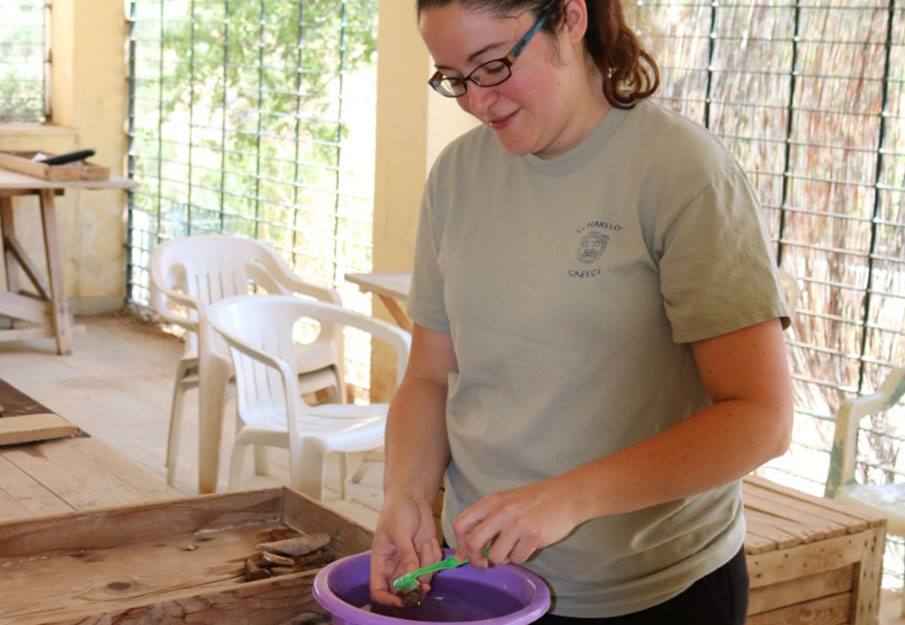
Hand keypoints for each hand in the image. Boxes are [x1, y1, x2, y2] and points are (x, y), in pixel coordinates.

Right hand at [369, 492, 442, 606]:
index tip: (402, 599)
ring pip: (423, 579)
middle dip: (416, 587)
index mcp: (381, 562)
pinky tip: (429, 540)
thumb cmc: (397, 510)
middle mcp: (396, 567)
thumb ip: (405, 553)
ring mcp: (412, 562)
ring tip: (426, 543)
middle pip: (404, 590)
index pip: (379, 590)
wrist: (413, 497)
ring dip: (428, 564)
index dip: (388, 600)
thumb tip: (412, 574)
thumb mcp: (399, 530)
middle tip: (425, 582)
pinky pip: (434, 566)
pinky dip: (435, 555)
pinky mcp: (426, 556)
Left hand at [452, 477, 581, 566]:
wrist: (566, 495)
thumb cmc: (534, 499)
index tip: (466, 553)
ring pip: (496, 556)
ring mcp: (518, 523)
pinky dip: (520, 557)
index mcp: (491, 501)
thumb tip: (466, 549)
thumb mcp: (506, 501)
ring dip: (502, 559)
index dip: (460, 544)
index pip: (461, 524)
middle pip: (473, 543)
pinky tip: (527, 546)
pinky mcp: (534, 535)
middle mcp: (502, 511)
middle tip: (483, 562)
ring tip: (512, 549)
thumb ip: (486, 519)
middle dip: (475, 558)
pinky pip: (518, 558)